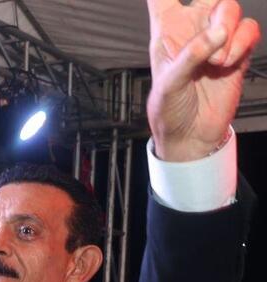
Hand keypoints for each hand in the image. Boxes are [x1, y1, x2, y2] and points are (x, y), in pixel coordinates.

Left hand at [147, 0, 259, 160]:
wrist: (191, 135)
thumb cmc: (169, 110)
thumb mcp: (169, 84)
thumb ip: (190, 56)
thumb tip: (217, 33)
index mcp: (166, 32)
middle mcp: (192, 31)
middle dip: (214, 4)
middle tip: (213, 28)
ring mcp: (216, 40)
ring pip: (230, 9)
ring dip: (227, 30)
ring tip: (216, 60)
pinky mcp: (237, 51)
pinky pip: (248, 30)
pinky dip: (242, 42)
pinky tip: (229, 61)